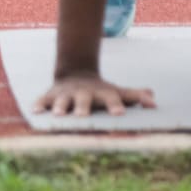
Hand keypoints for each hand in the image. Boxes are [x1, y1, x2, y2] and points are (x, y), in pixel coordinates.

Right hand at [34, 73, 154, 116]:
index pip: (110, 99)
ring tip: (57, 115)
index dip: (115, 106)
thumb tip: (154, 101)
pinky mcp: (51, 95)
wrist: (76, 73)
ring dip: (59, 107)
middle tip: (82, 116)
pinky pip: (43, 100)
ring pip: (62, 100)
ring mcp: (66, 94)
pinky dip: (39, 105)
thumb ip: (135, 96)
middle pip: (84, 100)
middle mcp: (84, 93)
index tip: (120, 114)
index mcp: (102, 93)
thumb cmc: (102, 91)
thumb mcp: (118, 91)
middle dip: (82, 107)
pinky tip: (35, 112)